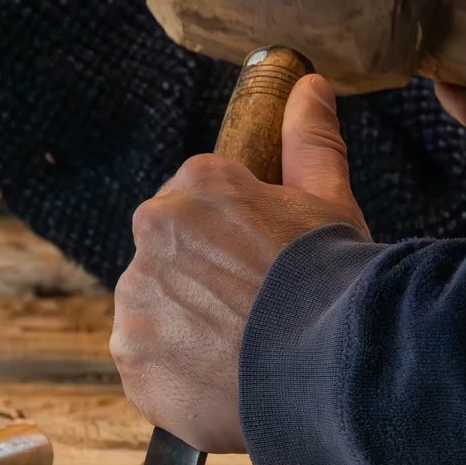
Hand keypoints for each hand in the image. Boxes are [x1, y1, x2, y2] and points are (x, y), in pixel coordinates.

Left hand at [111, 76, 369, 452]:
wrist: (332, 361)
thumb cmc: (332, 276)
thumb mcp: (328, 199)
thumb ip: (308, 140)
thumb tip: (309, 85)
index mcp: (194, 186)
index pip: (198, 206)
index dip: (234, 242)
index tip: (262, 268)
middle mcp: (151, 233)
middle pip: (171, 259)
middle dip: (204, 283)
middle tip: (254, 314)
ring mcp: (136, 298)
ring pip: (155, 312)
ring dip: (187, 329)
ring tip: (241, 352)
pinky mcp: (132, 357)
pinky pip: (148, 364)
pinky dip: (177, 375)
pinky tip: (223, 379)